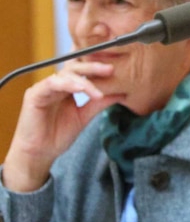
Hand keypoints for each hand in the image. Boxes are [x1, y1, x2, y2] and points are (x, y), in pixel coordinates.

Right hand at [2, 59, 121, 191]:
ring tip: (98, 90)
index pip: (83, 72)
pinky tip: (81, 89)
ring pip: (65, 74)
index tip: (116, 70)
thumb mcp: (85, 116)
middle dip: (93, 67)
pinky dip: (68, 84)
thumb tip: (123, 92)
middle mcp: (56, 85)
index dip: (98, 68)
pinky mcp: (34, 94)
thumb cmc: (59, 135)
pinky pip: (52, 83)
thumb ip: (100, 103)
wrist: (39, 153)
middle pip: (75, 68)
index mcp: (67, 88)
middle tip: (110, 69)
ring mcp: (45, 88)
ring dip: (84, 79)